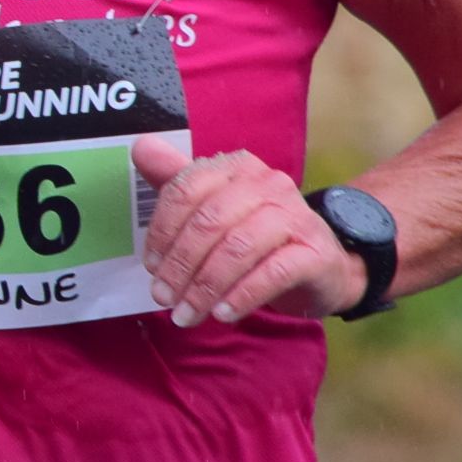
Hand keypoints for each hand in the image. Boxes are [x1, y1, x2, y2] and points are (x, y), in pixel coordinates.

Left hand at [132, 138, 364, 324]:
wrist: (320, 266)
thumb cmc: (254, 235)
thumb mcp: (212, 207)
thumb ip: (176, 181)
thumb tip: (141, 147)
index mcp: (236, 167)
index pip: (186, 191)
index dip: (162, 231)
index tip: (150, 267)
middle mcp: (268, 184)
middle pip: (209, 221)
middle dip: (180, 265)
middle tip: (163, 297)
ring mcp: (296, 216)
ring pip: (238, 248)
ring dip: (205, 286)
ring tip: (187, 313)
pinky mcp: (316, 252)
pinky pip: (272, 273)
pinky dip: (242, 295)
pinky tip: (222, 313)